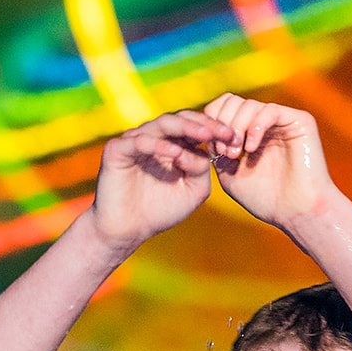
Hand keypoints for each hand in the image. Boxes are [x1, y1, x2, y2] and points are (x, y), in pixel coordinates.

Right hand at [91, 109, 239, 249]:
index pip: (195, 127)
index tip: (234, 137)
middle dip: (204, 124)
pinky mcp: (117, 150)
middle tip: (222, 132)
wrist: (127, 231)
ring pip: (161, 124)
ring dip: (184, 127)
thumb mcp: (193, 191)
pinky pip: (138, 141)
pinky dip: (156, 144)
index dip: (215, 129)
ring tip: (203, 134)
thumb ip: (202, 169)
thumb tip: (202, 150)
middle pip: (180, 119)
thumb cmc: (159, 211)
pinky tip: (173, 152)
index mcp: (173, 144)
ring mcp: (134, 141)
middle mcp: (154, 138)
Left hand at [203, 95, 335, 228]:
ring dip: (236, 128)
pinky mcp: (299, 120)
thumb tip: (205, 131)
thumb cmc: (266, 199)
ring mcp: (282, 120)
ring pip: (249, 105)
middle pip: (233, 101)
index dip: (212, 122)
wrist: (297, 212)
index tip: (212, 150)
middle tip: (225, 153)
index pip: (224, 108)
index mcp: (249, 132)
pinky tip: (251, 149)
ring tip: (236, 155)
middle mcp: (265, 122)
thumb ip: (216, 151)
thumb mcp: (230, 174)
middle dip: (222, 125)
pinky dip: (256, 127)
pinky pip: (270, 110)